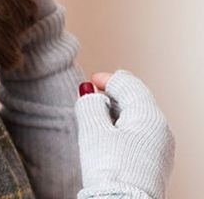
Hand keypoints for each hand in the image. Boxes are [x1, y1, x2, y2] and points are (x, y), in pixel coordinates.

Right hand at [75, 69, 175, 198]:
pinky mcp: (155, 163)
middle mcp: (161, 130)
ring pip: (135, 118)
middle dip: (110, 97)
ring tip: (93, 122)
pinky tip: (106, 140)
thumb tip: (89, 94)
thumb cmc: (110, 171)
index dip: (107, 79)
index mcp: (150, 116)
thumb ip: (89, 105)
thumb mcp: (93, 130)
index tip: (89, 82)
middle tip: (88, 102)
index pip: (129, 84)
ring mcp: (161, 148)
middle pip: (134, 100)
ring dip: (114, 114)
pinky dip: (121, 130)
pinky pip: (138, 135)